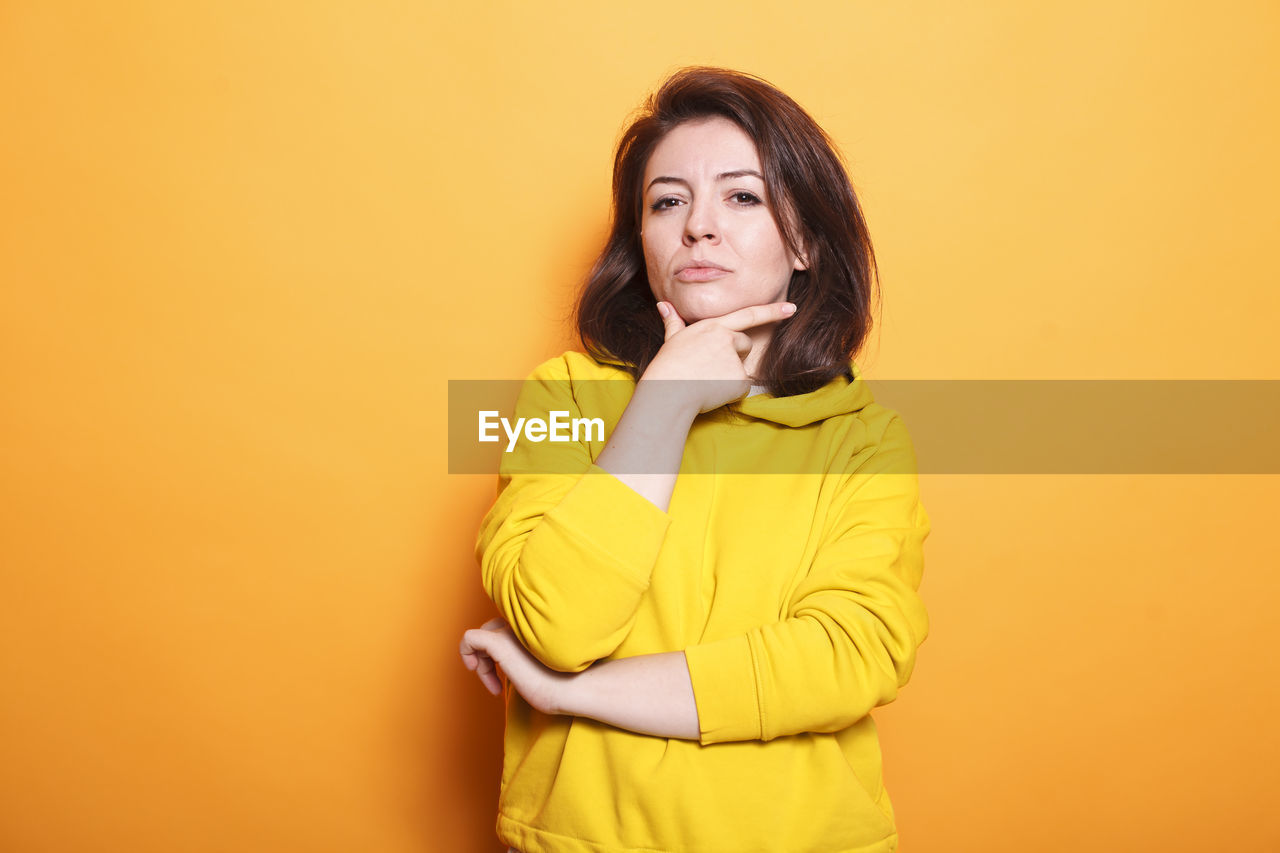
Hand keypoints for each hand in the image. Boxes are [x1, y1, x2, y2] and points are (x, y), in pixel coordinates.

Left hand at [459, 617, 575, 714]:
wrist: (572, 688)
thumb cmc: (563, 684)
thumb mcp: (543, 667)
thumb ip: (529, 660)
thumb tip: (519, 671)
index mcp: (534, 628)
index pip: (505, 629)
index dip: (499, 654)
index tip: (503, 679)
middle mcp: (521, 625)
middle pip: (491, 631)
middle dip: (488, 658)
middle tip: (496, 683)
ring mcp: (510, 632)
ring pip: (480, 637)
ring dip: (481, 664)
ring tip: (494, 686)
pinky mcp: (500, 643)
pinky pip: (470, 639)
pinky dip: (466, 653)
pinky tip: (476, 670)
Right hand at [641, 300, 795, 412]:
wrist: (667, 392)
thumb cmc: (667, 367)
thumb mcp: (672, 340)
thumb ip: (674, 321)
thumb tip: (664, 304)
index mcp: (713, 326)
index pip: (748, 314)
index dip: (771, 311)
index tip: (791, 308)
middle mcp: (727, 338)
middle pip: (744, 344)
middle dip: (734, 354)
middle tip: (708, 366)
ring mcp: (734, 359)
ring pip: (742, 367)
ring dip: (730, 373)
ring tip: (706, 379)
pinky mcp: (739, 380)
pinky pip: (741, 387)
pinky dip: (730, 391)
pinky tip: (712, 391)